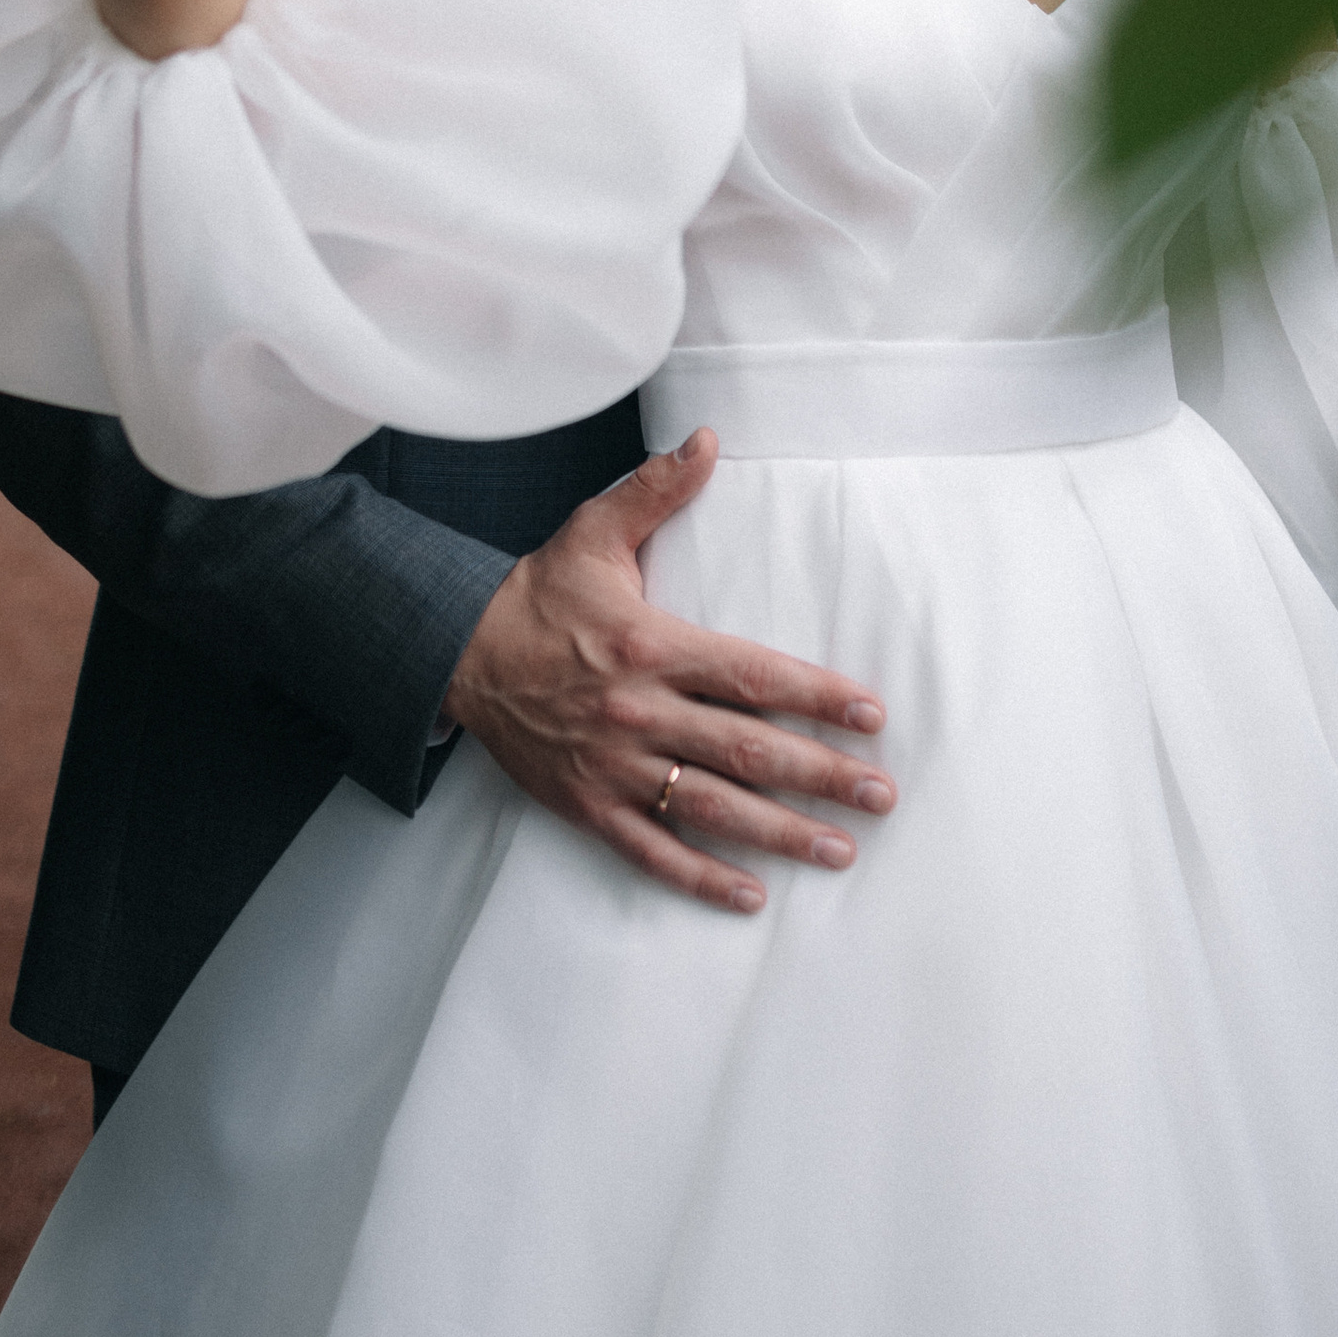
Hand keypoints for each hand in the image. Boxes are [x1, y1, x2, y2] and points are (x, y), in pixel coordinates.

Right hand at [441, 431, 894, 910]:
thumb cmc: (539, 594)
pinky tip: (750, 895)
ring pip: (712, 807)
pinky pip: (652, 850)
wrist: (456, 652)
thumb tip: (707, 440)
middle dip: (822, 775)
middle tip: (880, 795)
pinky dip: (701, 877)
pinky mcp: (588, 805)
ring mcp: (615, 766)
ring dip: (781, 833)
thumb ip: (656, 490)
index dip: (817, 696)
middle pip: (748, 750)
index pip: (752, 674)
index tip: (871, 714)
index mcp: (652, 645)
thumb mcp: (593, 530)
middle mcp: (641, 711)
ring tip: (840, 851)